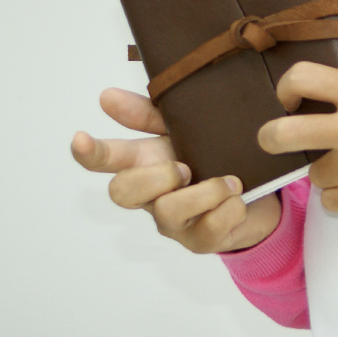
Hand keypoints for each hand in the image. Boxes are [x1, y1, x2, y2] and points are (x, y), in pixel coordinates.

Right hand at [71, 88, 280, 253]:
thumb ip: (149, 113)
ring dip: (205, 191)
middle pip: (123, 192)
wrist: (257, 191)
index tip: (80, 138)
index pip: (107, 159)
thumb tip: (106, 96)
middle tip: (184, 167)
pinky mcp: (200, 241)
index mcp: (146, 163)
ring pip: (168, 211)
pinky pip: (208, 229)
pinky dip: (229, 209)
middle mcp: (152, 196)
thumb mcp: (185, 127)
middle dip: (155, 176)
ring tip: (230, 181)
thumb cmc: (212, 156)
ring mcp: (173, 222)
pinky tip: (238, 199)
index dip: (91, 153)